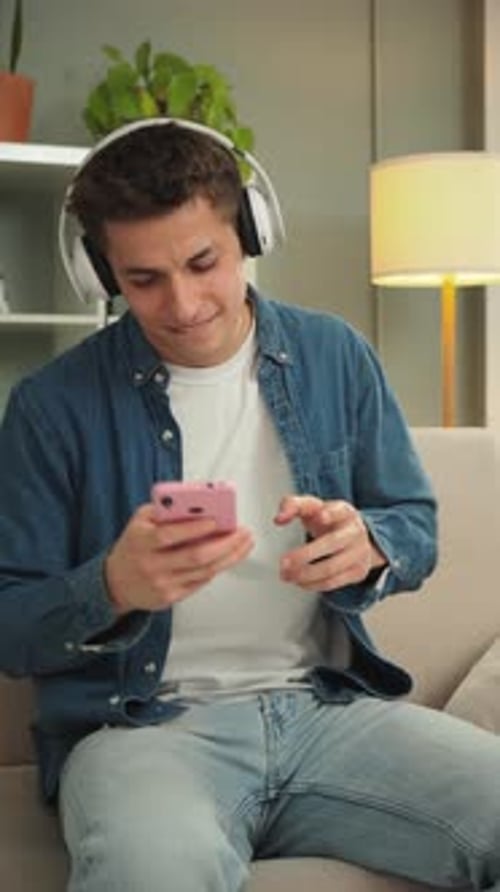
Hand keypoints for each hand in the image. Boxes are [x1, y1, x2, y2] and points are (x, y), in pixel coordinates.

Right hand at [105, 503, 253, 614]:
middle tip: (242, 532)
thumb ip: (166, 510)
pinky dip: (218, 567)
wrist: (116, 582)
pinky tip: (229, 556)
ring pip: (204, 571)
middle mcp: (150, 565)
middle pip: (195, 556)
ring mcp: (161, 584)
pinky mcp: (170, 598)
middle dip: (224, 544)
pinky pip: (201, 582)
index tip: (217, 520)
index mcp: (141, 541)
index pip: (169, 535)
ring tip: (244, 542)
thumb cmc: (135, 544)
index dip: (194, 528)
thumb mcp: (141, 520)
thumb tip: (200, 504)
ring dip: (229, 556)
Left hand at [274, 495, 386, 592]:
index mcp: (344, 512)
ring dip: (304, 574)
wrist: (356, 536)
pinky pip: (332, 582)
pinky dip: (312, 584)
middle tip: (284, 562)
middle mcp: (354, 532)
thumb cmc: (329, 520)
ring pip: (331, 568)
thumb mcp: (313, 507)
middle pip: (331, 543)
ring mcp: (359, 553)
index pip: (339, 511)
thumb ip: (292, 506)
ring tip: (287, 574)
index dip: (331, 514)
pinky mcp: (357, 572)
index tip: (320, 516)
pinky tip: (299, 581)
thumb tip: (279, 518)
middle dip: (305, 555)